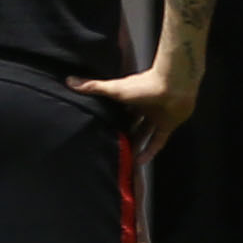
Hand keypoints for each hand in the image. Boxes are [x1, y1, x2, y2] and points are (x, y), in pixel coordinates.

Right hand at [71, 61, 197, 147]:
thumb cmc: (144, 85)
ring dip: (136, 145)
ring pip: (144, 134)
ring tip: (123, 158)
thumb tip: (69, 80)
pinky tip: (139, 161)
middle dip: (124, 134)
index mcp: (132, 98)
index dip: (112, 120)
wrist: (174, 85)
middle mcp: (144, 107)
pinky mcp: (168, 125)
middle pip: (132, 124)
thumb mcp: (115, 89)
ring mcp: (157, 116)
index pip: (120, 111)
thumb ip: (94, 87)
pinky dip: (150, 151)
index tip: (102, 130)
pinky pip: (158, 141)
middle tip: (112, 147)